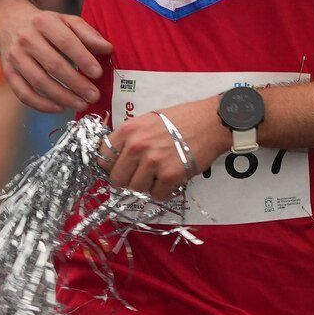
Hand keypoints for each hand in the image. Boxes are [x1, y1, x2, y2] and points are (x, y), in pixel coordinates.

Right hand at [0, 3, 111, 112]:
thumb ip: (87, 33)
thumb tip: (107, 49)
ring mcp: (15, 57)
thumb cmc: (45, 25)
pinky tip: (59, 108)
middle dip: (76, 84)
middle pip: (53, 65)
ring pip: (39, 82)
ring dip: (62, 97)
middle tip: (94, 96)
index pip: (66, 42)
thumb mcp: (66, 20)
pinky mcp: (8, 72)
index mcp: (44, 22)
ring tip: (81, 104)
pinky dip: (42, 104)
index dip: (83, 59)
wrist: (7, 21)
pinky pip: (23, 93)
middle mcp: (27, 39)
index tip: (98, 74)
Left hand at [102, 98, 227, 201]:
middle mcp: (136, 147)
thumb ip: (130, 137)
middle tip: (142, 173)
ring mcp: (152, 162)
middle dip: (128, 178)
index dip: (111, 165)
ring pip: (136, 189)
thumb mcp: (148, 120)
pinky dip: (163, 191)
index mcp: (128, 130)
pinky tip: (171, 177)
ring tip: (159, 172)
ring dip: (147, 185)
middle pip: (117, 179)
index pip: (103, 157)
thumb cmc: (181, 119)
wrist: (210, 122)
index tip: (119, 167)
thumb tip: (116, 156)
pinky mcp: (169, 176)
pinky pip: (156, 195)